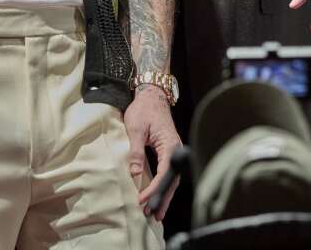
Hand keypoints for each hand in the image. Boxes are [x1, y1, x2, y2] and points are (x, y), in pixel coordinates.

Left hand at [125, 85, 181, 220]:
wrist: (152, 95)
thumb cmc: (144, 110)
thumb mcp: (136, 129)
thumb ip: (136, 151)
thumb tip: (135, 172)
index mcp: (169, 145)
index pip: (164, 173)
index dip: (154, 189)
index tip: (142, 200)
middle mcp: (175, 149)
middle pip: (172, 180)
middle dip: (163, 198)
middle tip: (153, 215)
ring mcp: (174, 150)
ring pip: (172, 178)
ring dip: (165, 195)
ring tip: (156, 212)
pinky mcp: (169, 151)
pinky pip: (169, 172)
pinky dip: (165, 186)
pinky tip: (159, 195)